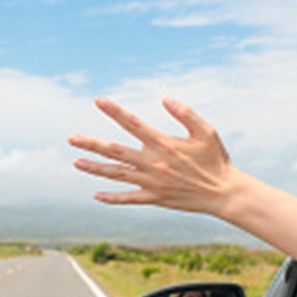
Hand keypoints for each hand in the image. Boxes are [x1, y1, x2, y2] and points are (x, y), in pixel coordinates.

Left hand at [68, 97, 237, 213]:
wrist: (224, 193)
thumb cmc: (216, 160)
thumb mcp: (206, 131)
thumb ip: (185, 113)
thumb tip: (164, 98)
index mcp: (163, 144)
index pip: (133, 124)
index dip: (114, 111)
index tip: (98, 101)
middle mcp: (153, 163)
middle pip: (116, 151)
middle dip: (92, 144)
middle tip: (71, 139)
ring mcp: (152, 183)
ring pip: (117, 174)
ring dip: (95, 168)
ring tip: (76, 162)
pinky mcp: (155, 199)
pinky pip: (129, 199)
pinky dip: (113, 198)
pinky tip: (97, 195)